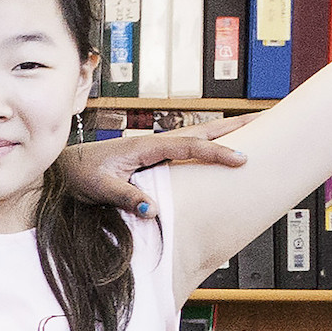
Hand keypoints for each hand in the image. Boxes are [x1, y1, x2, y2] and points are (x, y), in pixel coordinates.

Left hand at [51, 118, 248, 220]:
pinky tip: (223, 148)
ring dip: (227, 133)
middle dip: (235, 127)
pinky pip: (189, 148)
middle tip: (267, 120)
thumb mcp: (98, 188)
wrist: (64, 168)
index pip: (189, 147)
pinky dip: (210, 144)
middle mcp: (154, 143)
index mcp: (145, 146)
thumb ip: (125, 197)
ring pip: (198, 137)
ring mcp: (156, 148)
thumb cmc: (78, 175)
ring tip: (256, 128)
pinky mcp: (154, 156)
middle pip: (202, 132)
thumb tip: (151, 209)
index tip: (241, 159)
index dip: (217, 152)